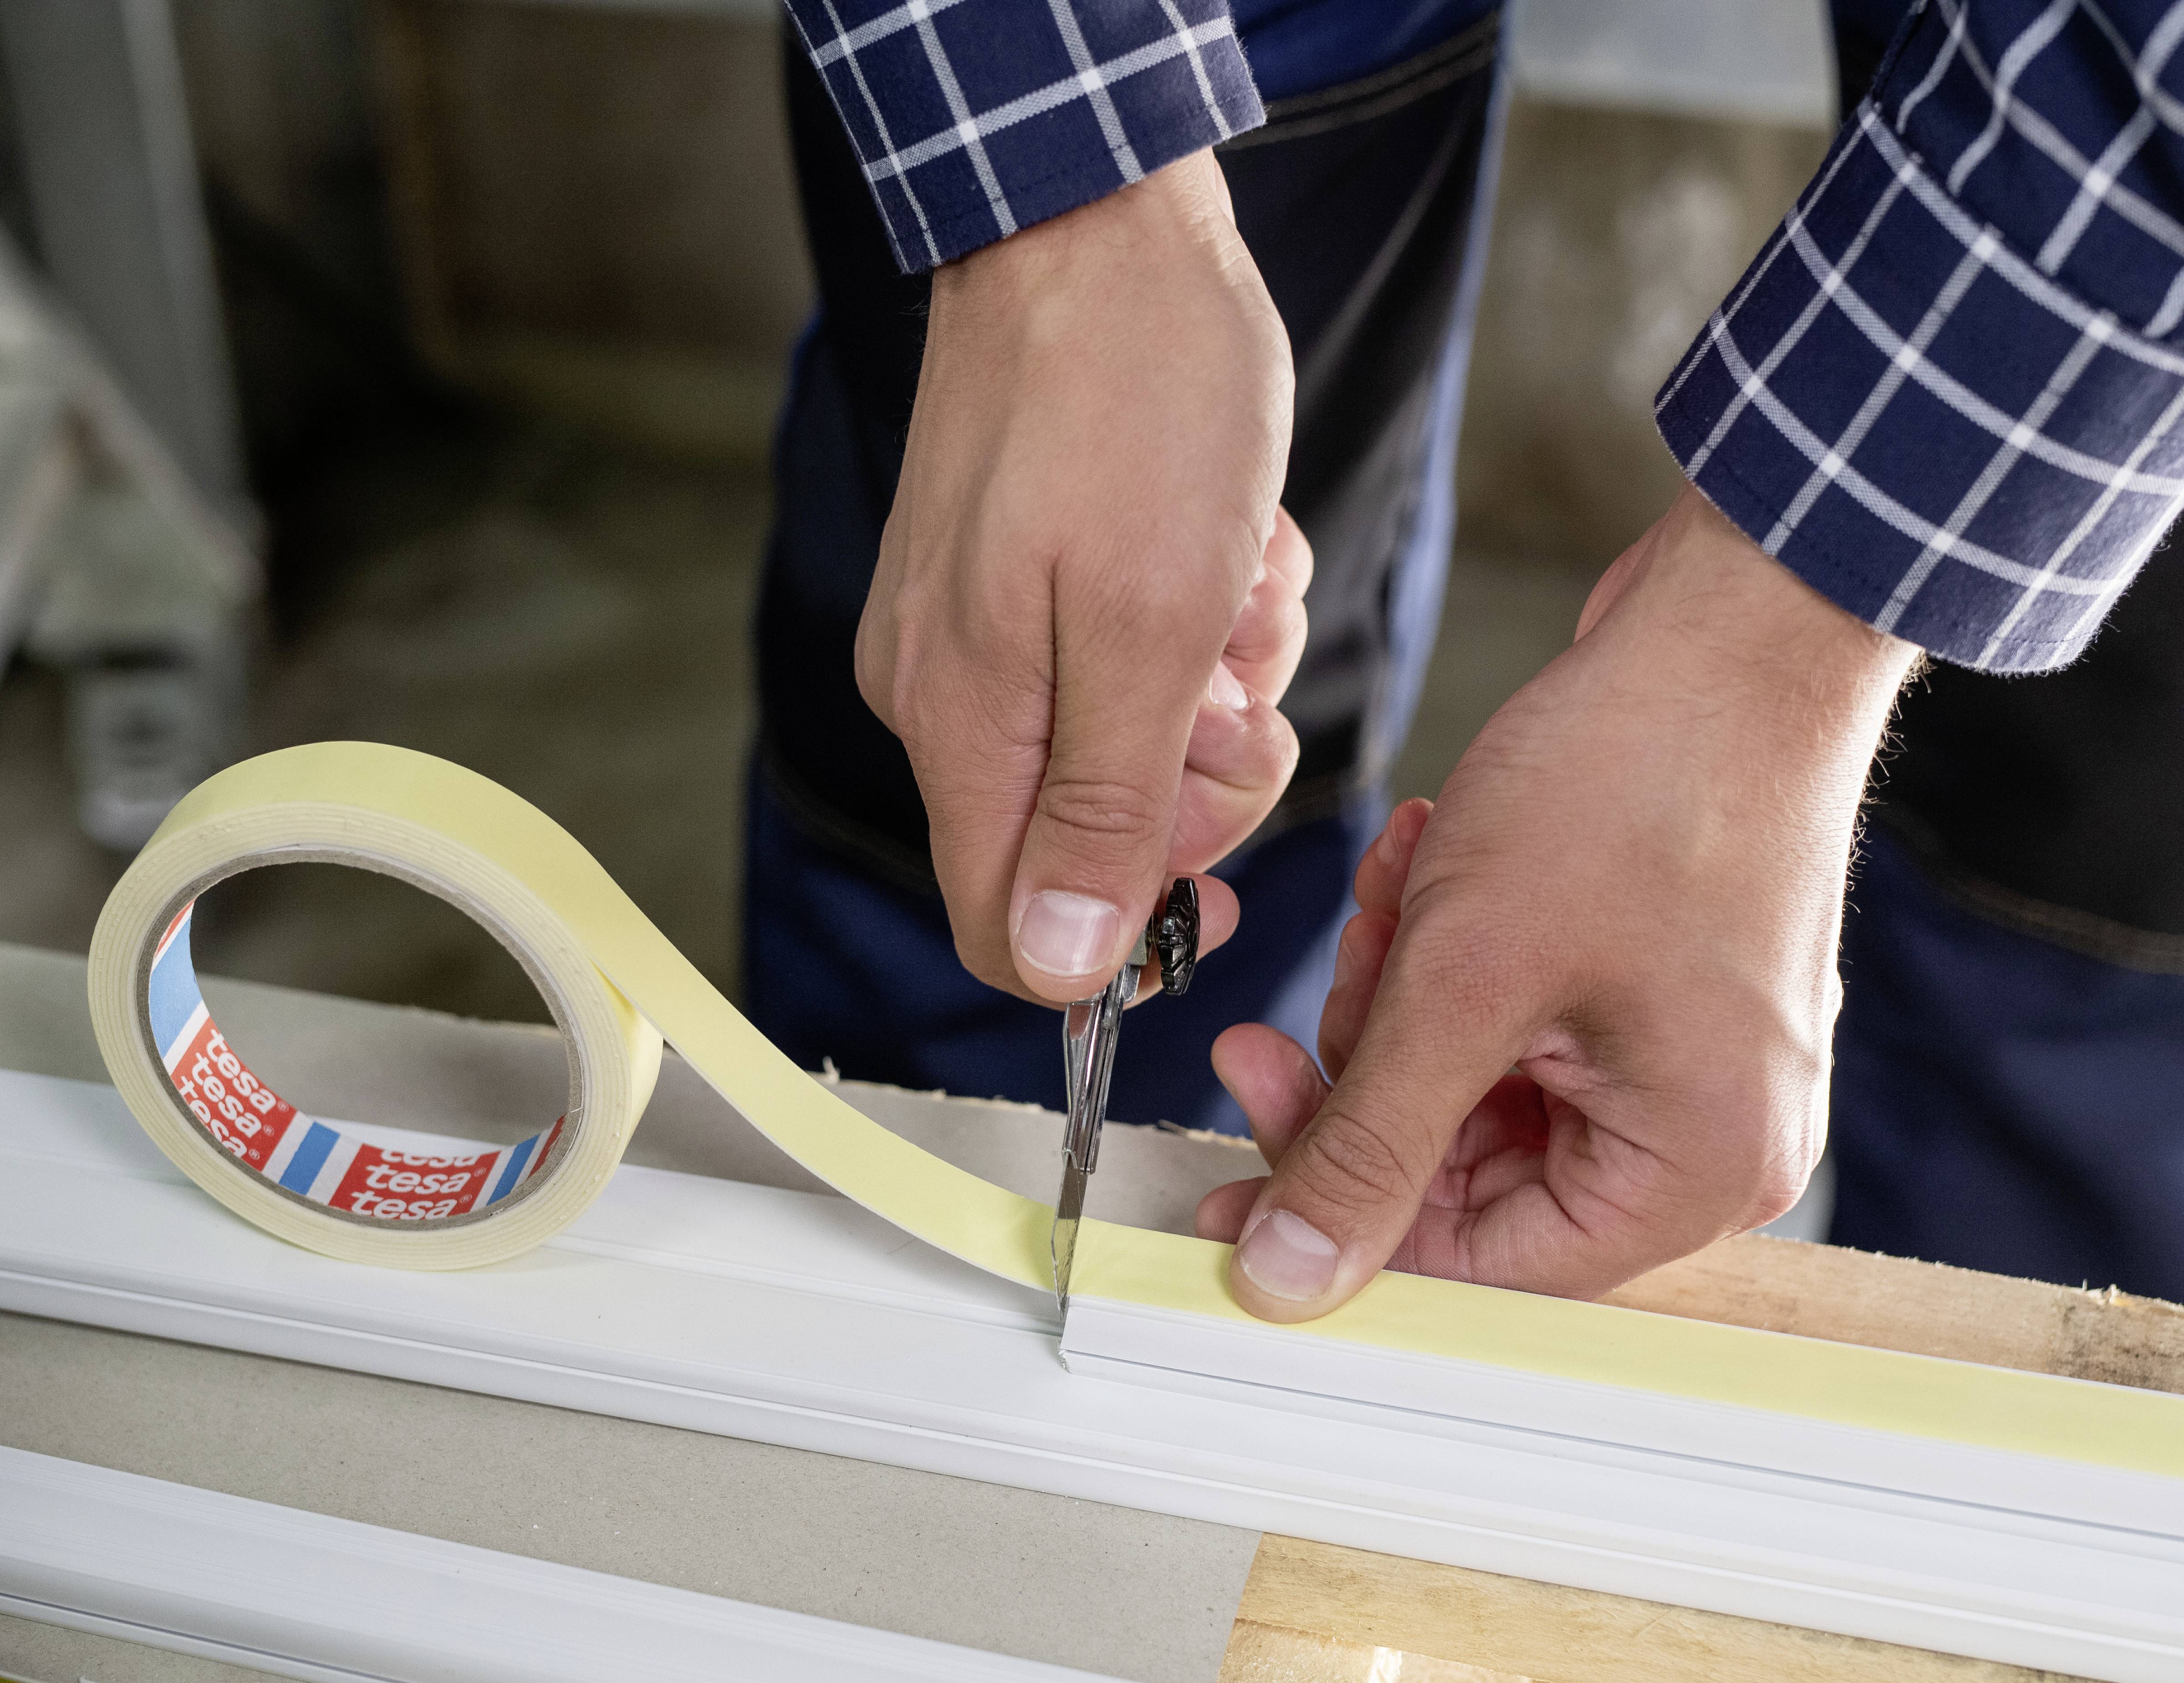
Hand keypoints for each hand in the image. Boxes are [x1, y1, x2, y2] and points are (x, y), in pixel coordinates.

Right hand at [855, 150, 1307, 1002]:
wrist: (1093, 214)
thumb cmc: (1138, 396)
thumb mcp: (1153, 623)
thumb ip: (1104, 807)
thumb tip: (1058, 966)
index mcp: (963, 726)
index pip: (1012, 934)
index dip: (1127, 934)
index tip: (1225, 855)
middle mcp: (942, 694)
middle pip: (1084, 844)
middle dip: (1200, 774)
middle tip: (1241, 671)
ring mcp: (972, 629)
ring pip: (1123, 742)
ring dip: (1215, 679)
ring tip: (1236, 569)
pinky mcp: (1011, 572)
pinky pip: (1120, 656)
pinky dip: (1196, 614)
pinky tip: (1222, 534)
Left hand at [1196, 488, 1920, 1318]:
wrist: (1734, 627)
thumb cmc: (1640, 783)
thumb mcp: (1466, 982)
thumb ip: (1369, 1146)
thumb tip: (1289, 1280)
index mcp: (1697, 1172)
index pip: (1485, 1263)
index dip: (1345, 1221)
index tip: (1236, 1174)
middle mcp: (1712, 1139)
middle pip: (1475, 1178)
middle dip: (1373, 1078)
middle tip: (1288, 1011)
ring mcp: (1690, 1061)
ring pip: (1479, 1089)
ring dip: (1402, 1002)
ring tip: (1386, 900)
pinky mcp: (1658, 991)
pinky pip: (1516, 1021)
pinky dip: (1451, 959)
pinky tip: (1421, 875)